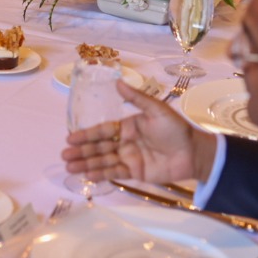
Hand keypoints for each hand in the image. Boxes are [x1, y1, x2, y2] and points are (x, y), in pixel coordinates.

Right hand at [61, 81, 214, 185]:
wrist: (193, 153)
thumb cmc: (176, 129)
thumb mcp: (156, 110)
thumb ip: (136, 98)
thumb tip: (117, 81)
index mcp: (128, 126)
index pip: (103, 130)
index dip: (87, 135)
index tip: (70, 139)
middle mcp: (125, 142)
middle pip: (99, 147)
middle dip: (81, 152)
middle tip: (64, 156)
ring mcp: (129, 158)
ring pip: (103, 161)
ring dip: (86, 164)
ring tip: (69, 168)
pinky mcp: (134, 173)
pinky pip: (114, 173)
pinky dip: (100, 174)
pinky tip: (87, 175)